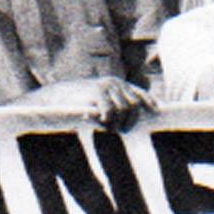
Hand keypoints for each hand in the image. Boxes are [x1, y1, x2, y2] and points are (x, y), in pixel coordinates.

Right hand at [21, 75, 156, 128]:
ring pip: (124, 110)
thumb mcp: (102, 104)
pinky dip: (106, 120)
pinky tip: (98, 121)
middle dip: (129, 121)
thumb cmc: (80, 104)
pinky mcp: (97, 92)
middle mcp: (116, 83)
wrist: (58, 97)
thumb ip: (116, 107)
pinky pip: (110, 111)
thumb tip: (132, 121)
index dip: (149, 102)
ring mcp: (107, 86)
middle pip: (134, 106)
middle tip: (119, 131)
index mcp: (118, 85)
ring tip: (105, 126)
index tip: (156, 111)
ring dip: (116, 123)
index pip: (139, 94)